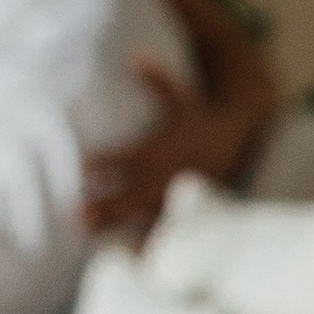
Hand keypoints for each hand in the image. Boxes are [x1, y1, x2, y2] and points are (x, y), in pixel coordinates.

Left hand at [83, 56, 258, 244]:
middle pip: (130, 190)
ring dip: (117, 224)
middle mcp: (164, 173)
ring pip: (141, 213)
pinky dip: (147, 243)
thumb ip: (157, 79)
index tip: (79, 167)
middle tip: (77, 215)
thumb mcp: (180, 98)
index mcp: (159, 147)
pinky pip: (163, 228)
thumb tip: (136, 55)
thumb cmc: (197, 117)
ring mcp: (172, 194)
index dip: (104, 161)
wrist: (237, 140)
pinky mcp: (180, 209)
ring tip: (91, 236)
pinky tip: (128, 259)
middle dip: (105, 203)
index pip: (126, 156)